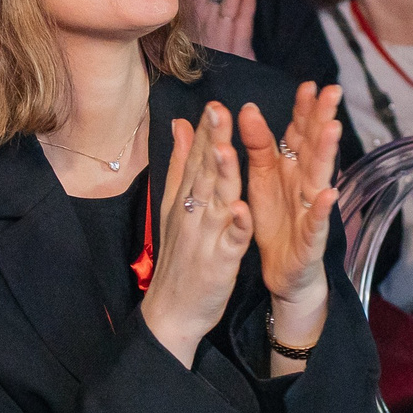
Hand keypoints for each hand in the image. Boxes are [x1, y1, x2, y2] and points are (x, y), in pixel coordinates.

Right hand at [138, 105, 253, 367]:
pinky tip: (240, 210)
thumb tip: (179, 124)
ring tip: (226, 148)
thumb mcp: (174, 206)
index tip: (212, 102)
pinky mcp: (220, 261)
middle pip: (204, 172)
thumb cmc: (179, 256)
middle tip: (218, 109)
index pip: (195, 158)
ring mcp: (206, 236)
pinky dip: (235, 226)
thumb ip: (180, 164)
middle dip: (212, 141)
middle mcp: (194, 212)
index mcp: (186, 198)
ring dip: (221, 175)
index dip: (204, 131)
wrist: (171, 310)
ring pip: (216, 201)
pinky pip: (230, 241)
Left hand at [237, 86, 341, 321]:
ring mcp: (311, 210)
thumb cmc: (275, 222)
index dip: (304, 109)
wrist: (283, 271)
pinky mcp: (310, 238)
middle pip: (314, 147)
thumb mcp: (261, 179)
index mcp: (291, 168)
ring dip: (326, 153)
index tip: (309, 85)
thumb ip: (258, 146)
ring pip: (319, 177)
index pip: (299, 132)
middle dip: (322, 119)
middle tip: (331, 92)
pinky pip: (316, 221)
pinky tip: (328, 194)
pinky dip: (322, 208)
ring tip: (332, 129)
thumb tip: (247, 108)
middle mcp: (305, 184)